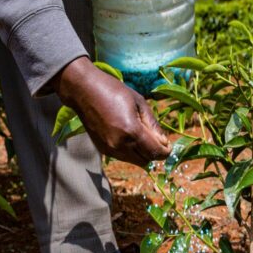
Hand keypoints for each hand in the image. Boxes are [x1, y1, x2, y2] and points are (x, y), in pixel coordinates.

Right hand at [51, 57, 170, 166]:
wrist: (84, 91)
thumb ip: (153, 125)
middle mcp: (120, 144)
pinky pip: (124, 157)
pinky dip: (131, 151)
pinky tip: (129, 136)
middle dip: (154, 153)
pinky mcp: (103, 149)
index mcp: (131, 131)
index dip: (165, 152)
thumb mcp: (140, 103)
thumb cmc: (114, 91)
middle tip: (157, 140)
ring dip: (142, 153)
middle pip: (146, 161)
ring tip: (141, 135)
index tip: (168, 145)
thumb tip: (165, 142)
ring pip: (135, 161)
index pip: (155, 153)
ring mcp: (110, 149)